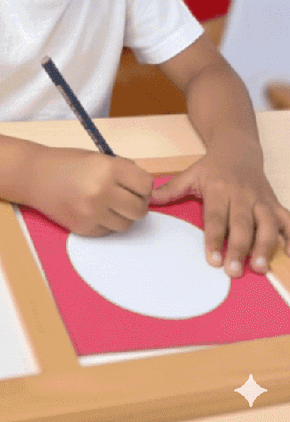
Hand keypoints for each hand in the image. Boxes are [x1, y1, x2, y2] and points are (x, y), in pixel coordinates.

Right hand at [29, 146, 153, 235]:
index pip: (146, 186)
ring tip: (105, 205)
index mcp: (109, 169)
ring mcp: (92, 212)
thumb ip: (124, 171)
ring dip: (120, 216)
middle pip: (140, 210)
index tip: (132, 185)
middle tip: (122, 198)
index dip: (142, 187)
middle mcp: (102, 191)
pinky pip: (107, 231)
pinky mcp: (83, 228)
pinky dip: (104, 223)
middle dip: (135, 204)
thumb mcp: (98, 158)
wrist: (31, 175)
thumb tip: (147, 191)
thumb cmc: (66, 163)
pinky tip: (90, 211)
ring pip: (126, 224)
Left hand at [151, 146, 289, 277]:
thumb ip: (169, 191)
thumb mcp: (189, 175)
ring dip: (265, 246)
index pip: (216, 219)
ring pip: (268, 224)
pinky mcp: (275, 202)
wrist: (238, 150)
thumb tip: (146, 201)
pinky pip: (288, 219)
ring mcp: (261, 200)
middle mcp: (242, 196)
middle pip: (242, 225)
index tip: (213, 260)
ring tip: (260, 267)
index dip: (214, 240)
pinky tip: (289, 253)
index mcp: (219, 190)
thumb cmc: (211, 168)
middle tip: (234, 271)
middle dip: (240, 249)